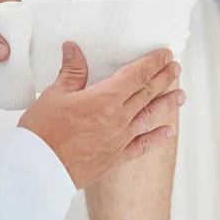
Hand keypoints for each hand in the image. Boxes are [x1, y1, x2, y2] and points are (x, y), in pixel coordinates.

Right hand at [19, 42, 183, 189]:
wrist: (38, 170)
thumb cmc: (42, 133)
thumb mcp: (54, 95)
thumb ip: (71, 71)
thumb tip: (73, 48)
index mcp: (106, 98)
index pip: (136, 75)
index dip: (152, 63)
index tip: (165, 55)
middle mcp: (119, 118)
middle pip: (147, 93)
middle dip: (163, 78)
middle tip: (176, 68)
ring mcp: (120, 139)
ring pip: (150, 117)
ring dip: (167, 104)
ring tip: (181, 95)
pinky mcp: (116, 157)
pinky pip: (142, 146)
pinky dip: (157, 138)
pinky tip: (169, 132)